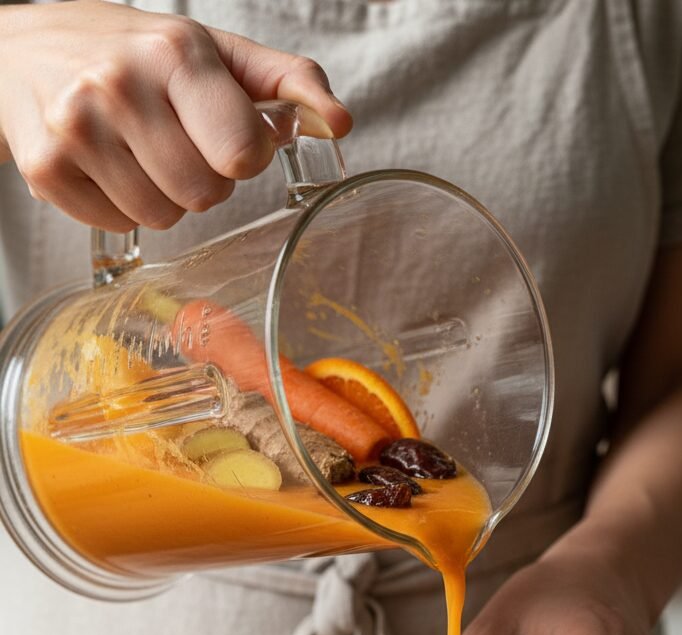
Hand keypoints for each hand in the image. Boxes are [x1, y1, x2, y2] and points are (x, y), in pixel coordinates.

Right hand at [0, 0, 351, 230]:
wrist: (20, 51)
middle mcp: (120, 84)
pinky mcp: (47, 168)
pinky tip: (103, 164)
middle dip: (201, 179)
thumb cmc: (134, 54)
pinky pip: (120, 225)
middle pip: (205, 195)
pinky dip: (118, 205)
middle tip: (172, 142)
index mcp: (175, 51)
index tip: (220, 133)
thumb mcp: (214, 52)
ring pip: (164, 218)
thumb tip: (339, 124)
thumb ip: (286, 82)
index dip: (241, 156)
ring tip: (135, 151)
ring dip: (161, 195)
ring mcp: (77, 128)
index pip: (242, 154)